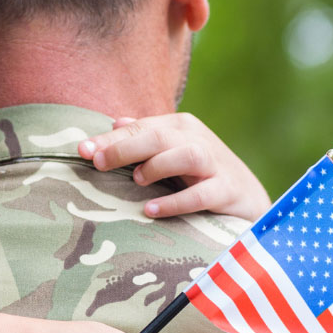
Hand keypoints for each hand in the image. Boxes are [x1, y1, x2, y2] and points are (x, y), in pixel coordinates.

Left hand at [79, 113, 270, 220]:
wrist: (250, 199)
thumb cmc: (201, 173)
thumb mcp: (172, 151)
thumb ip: (145, 138)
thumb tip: (113, 122)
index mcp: (180, 127)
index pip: (140, 127)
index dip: (109, 139)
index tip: (81, 150)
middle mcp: (197, 140)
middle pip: (158, 137)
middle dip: (125, 148)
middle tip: (98, 163)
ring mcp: (215, 165)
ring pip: (185, 155)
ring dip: (157, 166)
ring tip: (137, 180)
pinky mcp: (228, 191)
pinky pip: (202, 194)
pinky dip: (176, 201)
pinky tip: (152, 210)